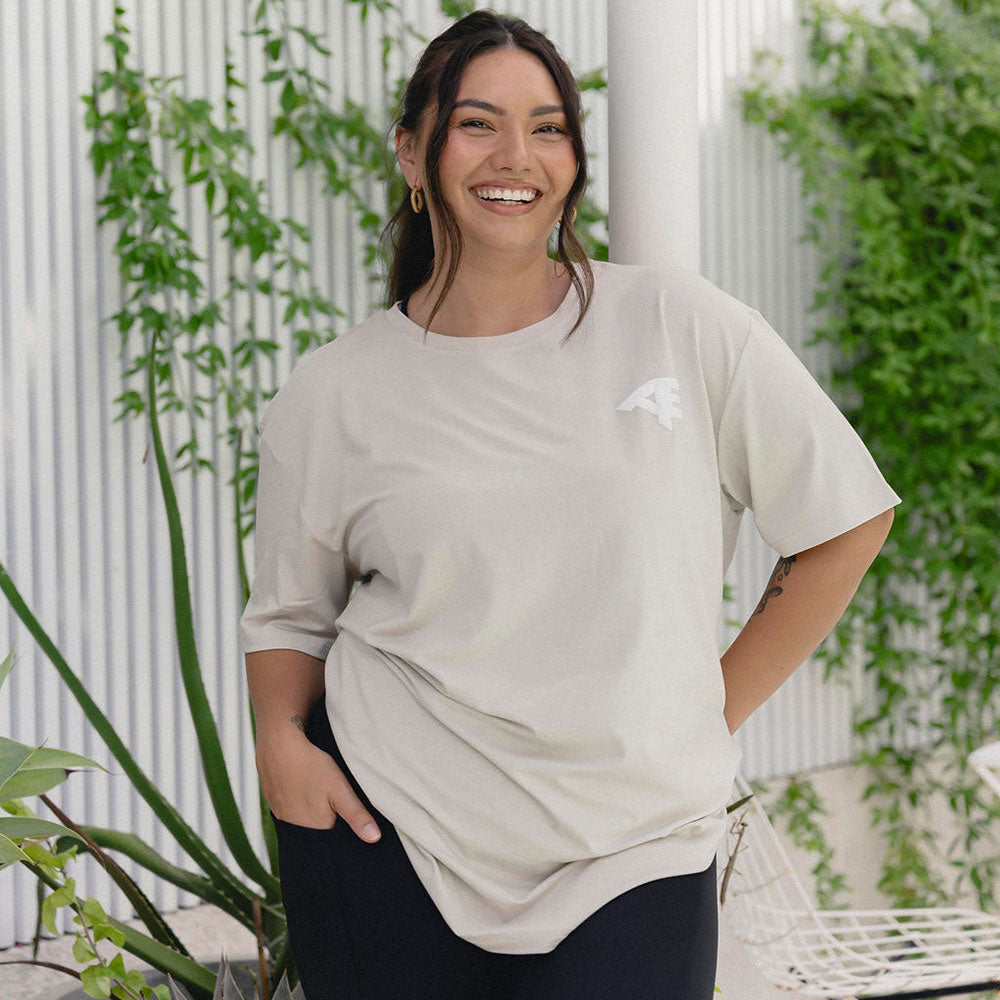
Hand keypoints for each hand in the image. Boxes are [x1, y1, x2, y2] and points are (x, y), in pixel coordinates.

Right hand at [256, 730, 381, 842]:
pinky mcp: (272, 801)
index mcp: (313, 829)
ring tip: (316, 790)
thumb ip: (356, 815)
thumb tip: (374, 838)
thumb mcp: (340, 790)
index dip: (340, 825)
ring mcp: (280, 814)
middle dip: (326, 817)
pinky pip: (288, 808)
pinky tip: (303, 785)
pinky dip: (297, 800)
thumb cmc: (311, 767)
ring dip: (310, 809)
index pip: (332, 838)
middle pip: (316, 828)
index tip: (344, 811)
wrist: (278, 745)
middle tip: (330, 796)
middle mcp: (293, 827)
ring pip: (301, 818)